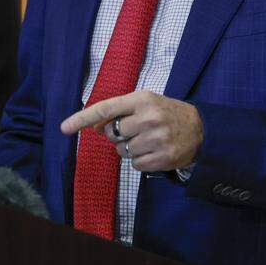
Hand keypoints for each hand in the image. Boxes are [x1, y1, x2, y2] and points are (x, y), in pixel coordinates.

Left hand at [60, 90, 202, 171]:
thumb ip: (120, 111)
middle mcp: (148, 118)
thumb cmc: (168, 112)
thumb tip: (94, 128)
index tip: (64, 128)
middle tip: (135, 130)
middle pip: (112, 133)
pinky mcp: (163, 158)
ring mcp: (156, 139)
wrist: (201, 129)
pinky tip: (154, 151)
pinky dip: (140, 160)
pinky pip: (135, 165)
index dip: (82, 118)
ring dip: (130, 148)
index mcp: (142, 99)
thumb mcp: (146, 102)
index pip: (105, 109)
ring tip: (148, 140)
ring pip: (122, 151)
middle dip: (117, 135)